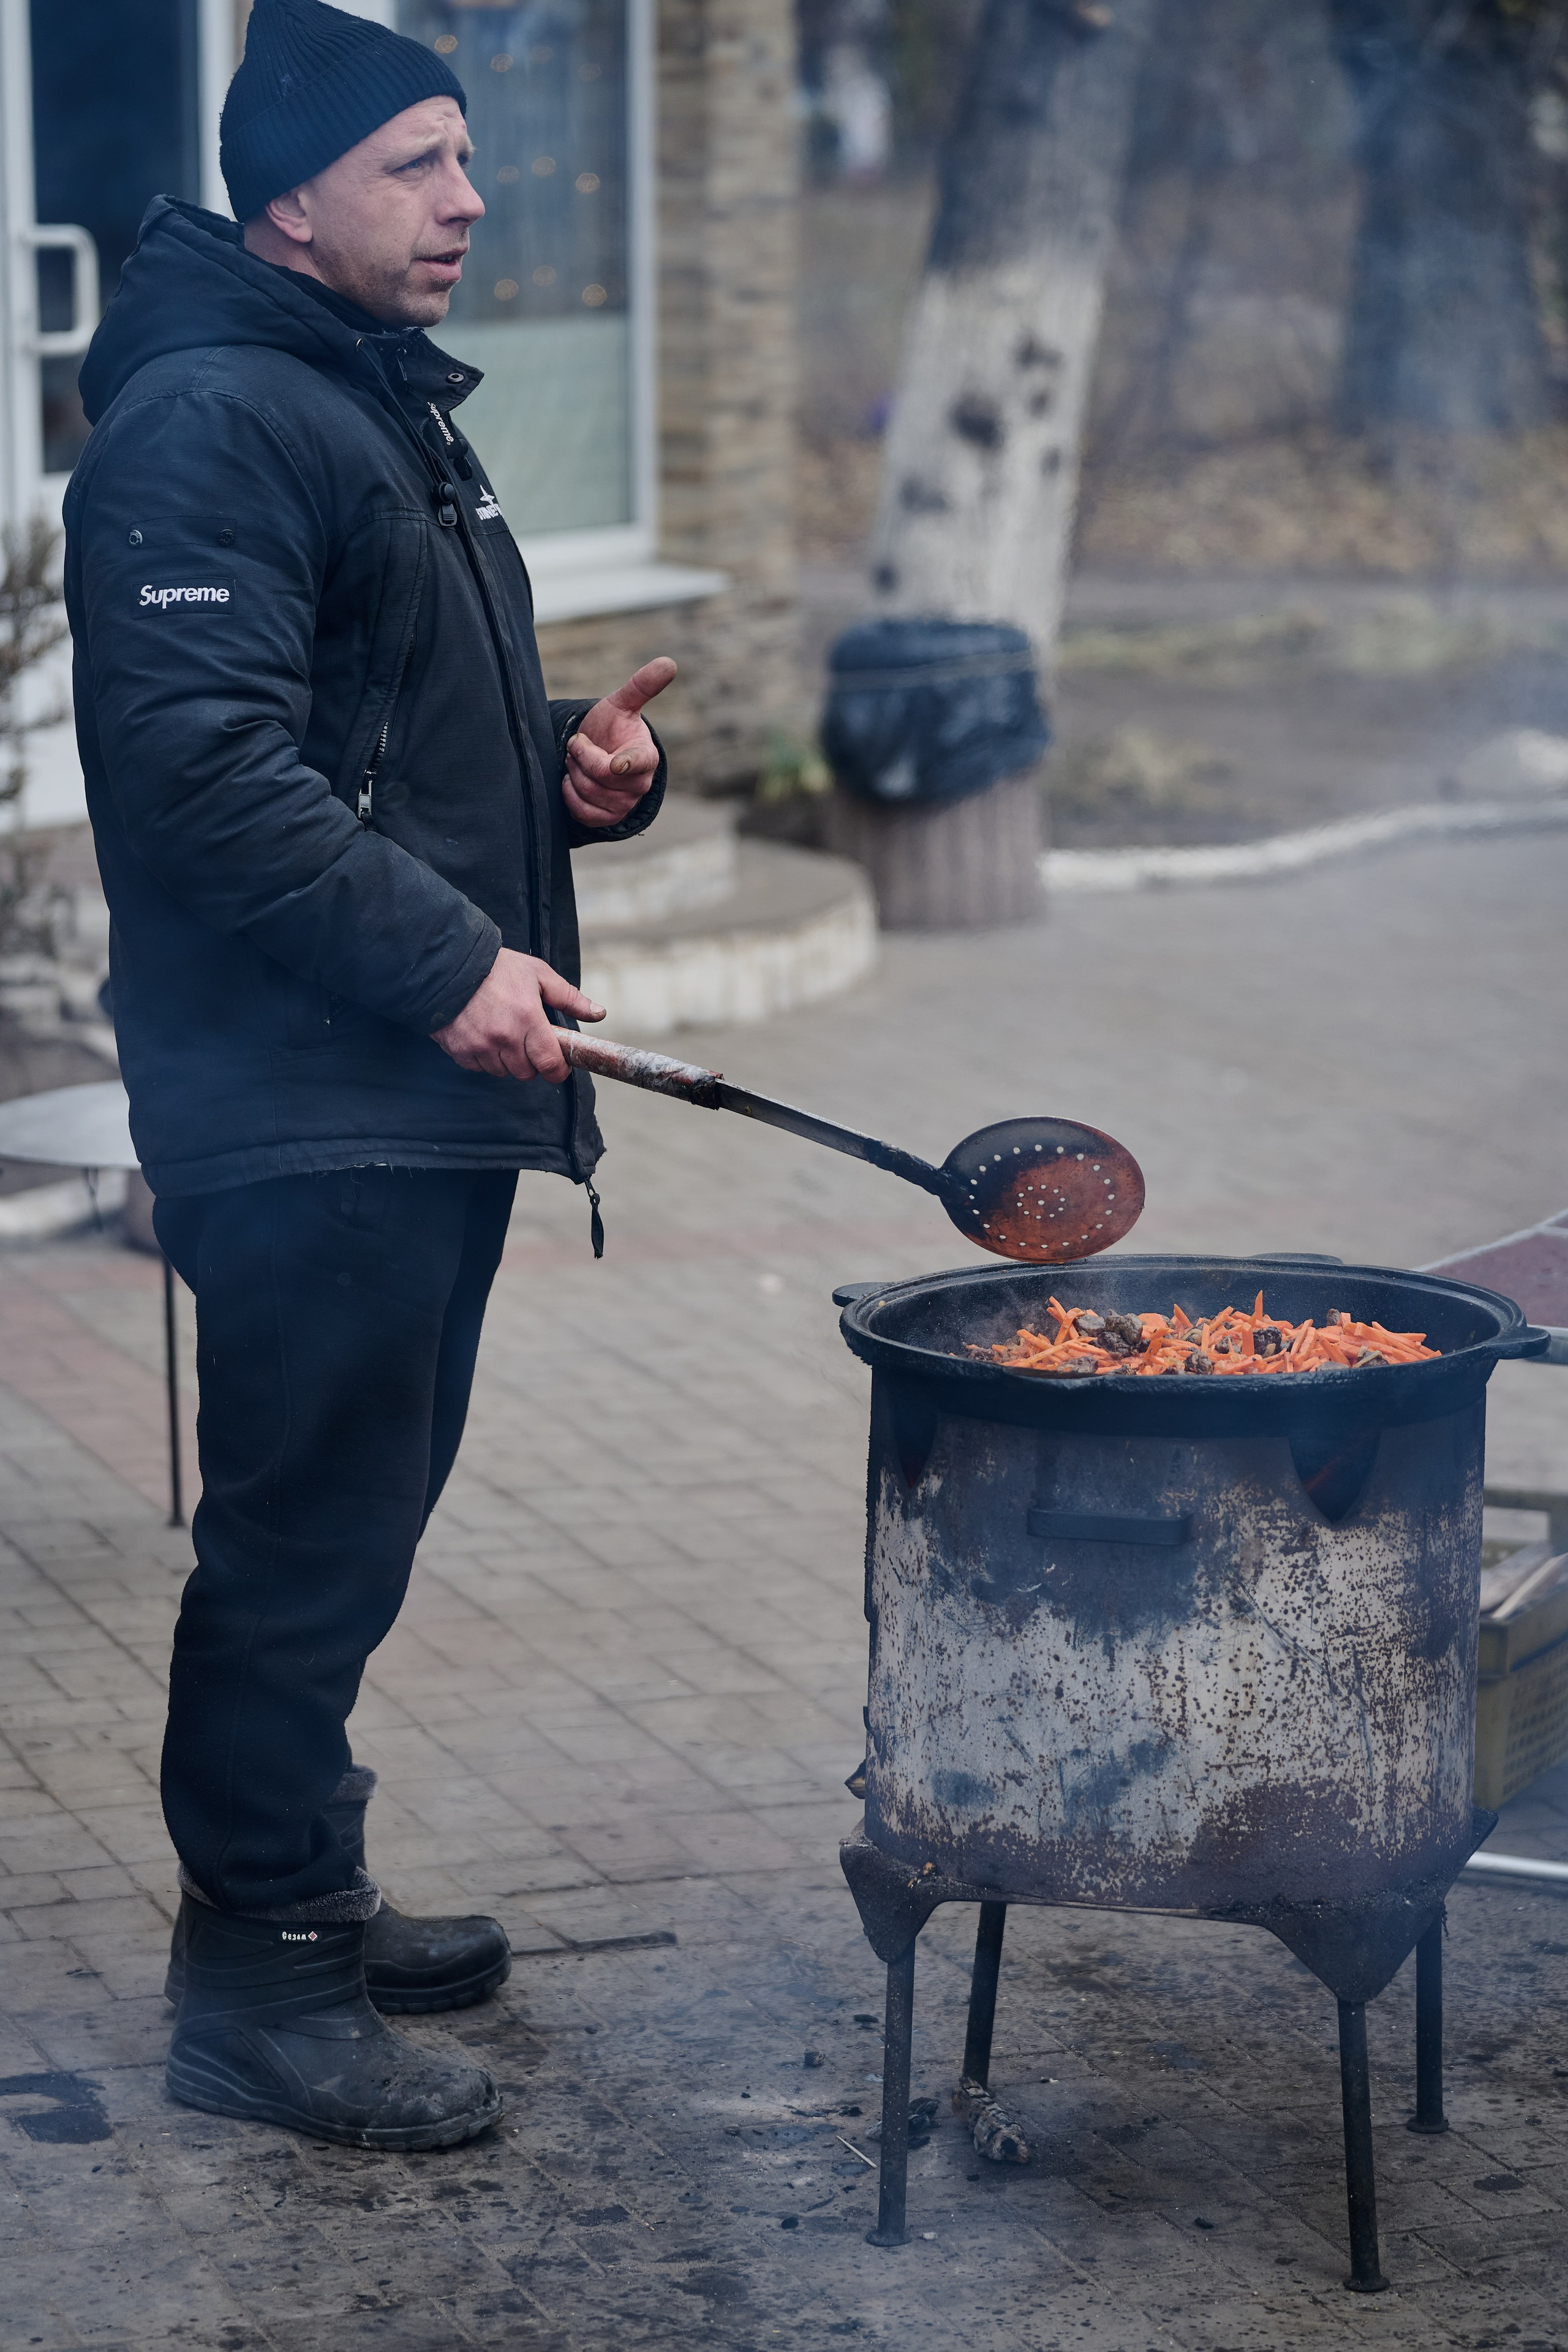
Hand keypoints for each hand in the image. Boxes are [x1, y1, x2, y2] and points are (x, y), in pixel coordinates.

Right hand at [431, 948, 603, 1081]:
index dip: (557, 1071)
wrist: (451, 964)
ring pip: (502, 1072)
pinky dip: (483, 1058)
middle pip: (526, 1073)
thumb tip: (599, 1014)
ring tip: (502, 1034)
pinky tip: (483, 1036)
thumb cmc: (499, 968)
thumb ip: (570, 998)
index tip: (557, 1066)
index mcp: (528, 1019)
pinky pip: (478, 1067)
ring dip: (506, 1060)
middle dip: (531, 1062)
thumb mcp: (539, 974)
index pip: (550, 1064)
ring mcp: (479, 1046)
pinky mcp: (459, 1050)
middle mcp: (504, 1037)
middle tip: (527, 1041)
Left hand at [563, 656, 676, 828]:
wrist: (599, 753)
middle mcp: (639, 784)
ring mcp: (624, 804)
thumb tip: (669, 662)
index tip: (616, 763)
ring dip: (574, 772)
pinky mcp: (608, 819)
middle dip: (581, 754)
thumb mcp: (622, 704)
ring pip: (588, 791)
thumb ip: (642, 685)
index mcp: (646, 755)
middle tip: (579, 743)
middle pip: (601, 774)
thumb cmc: (612, 727)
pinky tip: (572, 780)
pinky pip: (583, 812)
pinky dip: (570, 795)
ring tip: (577, 760)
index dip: (627, 763)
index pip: (640, 762)